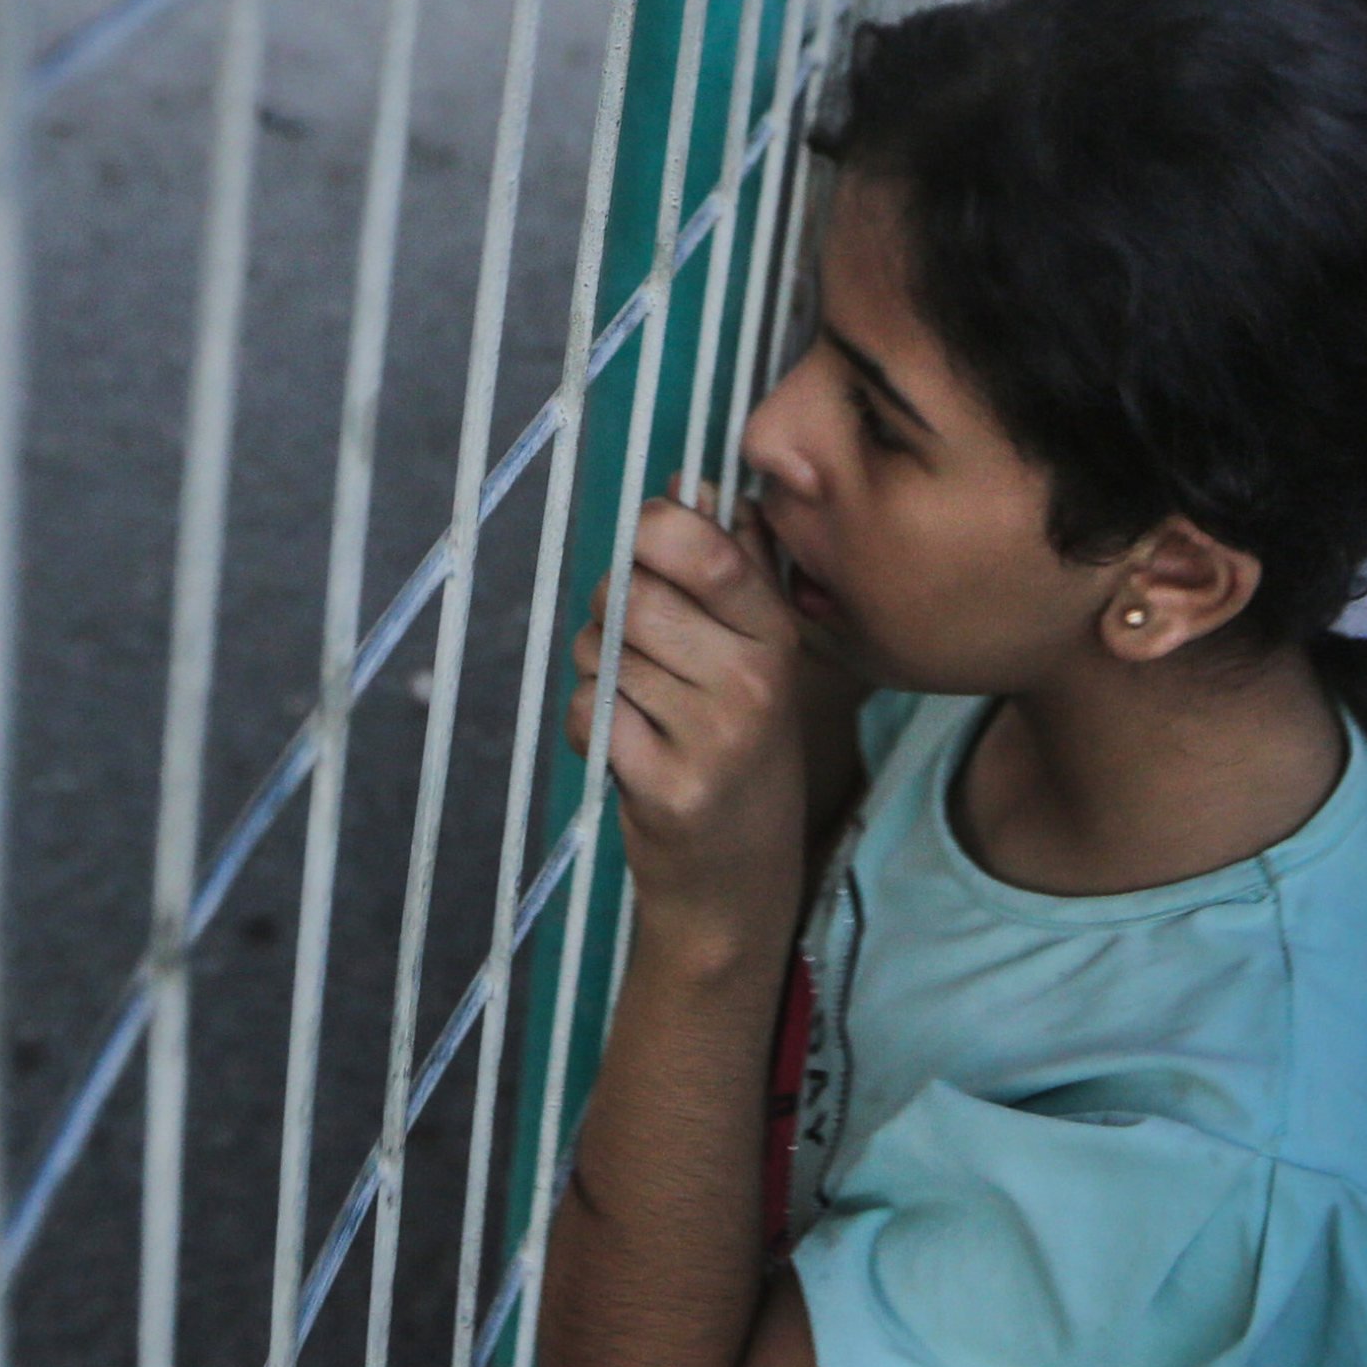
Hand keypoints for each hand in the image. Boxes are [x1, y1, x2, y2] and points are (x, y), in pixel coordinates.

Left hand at [566, 491, 818, 956]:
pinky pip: (589, 710)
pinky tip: (627, 749)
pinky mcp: (667, 786)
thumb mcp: (758, 657)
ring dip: (600, 673)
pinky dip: (590, 723)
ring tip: (643, 710)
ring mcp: (712, 736)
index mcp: (777, 634)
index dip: (650, 532)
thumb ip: (732, 565)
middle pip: (631, 596)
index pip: (699, 545)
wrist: (736, 884)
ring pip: (601, 653)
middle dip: (611, 614)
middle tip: (640, 654)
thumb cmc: (738, 753)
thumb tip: (688, 481)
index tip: (645, 550)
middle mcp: (754, 680)